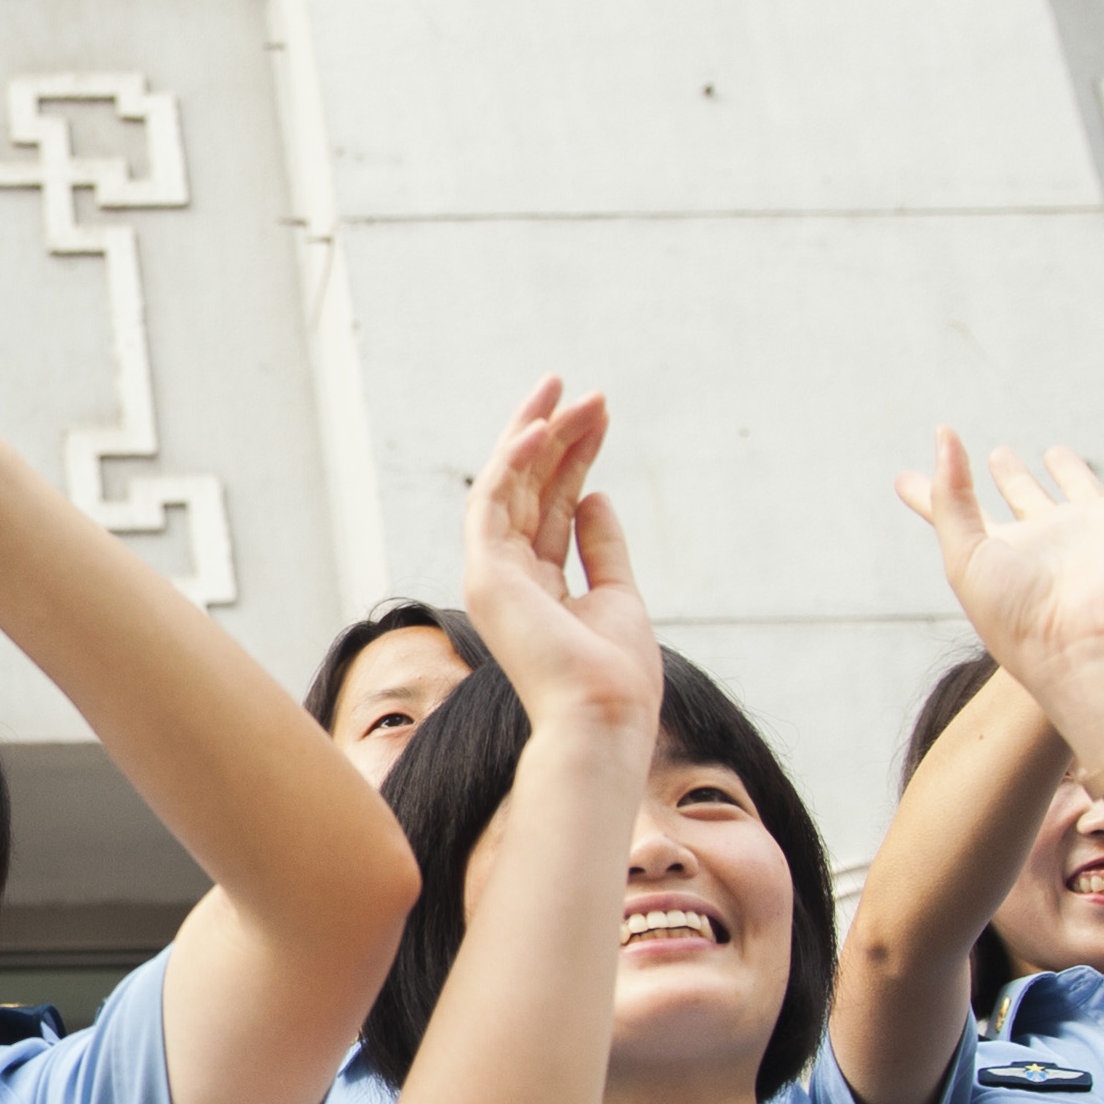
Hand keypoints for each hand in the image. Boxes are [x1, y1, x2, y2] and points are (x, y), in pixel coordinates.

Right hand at [449, 380, 650, 735]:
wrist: (603, 715)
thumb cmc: (614, 674)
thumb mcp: (618, 596)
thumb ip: (602, 547)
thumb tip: (597, 496)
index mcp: (537, 585)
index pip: (552, 505)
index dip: (574, 456)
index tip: (599, 415)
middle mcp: (507, 576)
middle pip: (529, 488)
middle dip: (553, 434)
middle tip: (579, 388)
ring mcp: (492, 574)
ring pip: (508, 485)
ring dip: (536, 434)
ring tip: (566, 390)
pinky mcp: (485, 572)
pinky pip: (494, 500)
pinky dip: (515, 460)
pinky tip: (545, 426)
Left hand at [900, 432, 1103, 712]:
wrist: (1090, 648)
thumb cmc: (1019, 616)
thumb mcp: (965, 556)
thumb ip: (949, 495)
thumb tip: (943, 433)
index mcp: (998, 555)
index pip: (959, 515)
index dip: (931, 494)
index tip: (904, 479)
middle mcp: (1042, 543)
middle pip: (1023, 500)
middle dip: (1010, 477)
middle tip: (996, 455)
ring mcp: (1089, 531)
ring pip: (1079, 491)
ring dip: (1069, 470)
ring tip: (1053, 451)